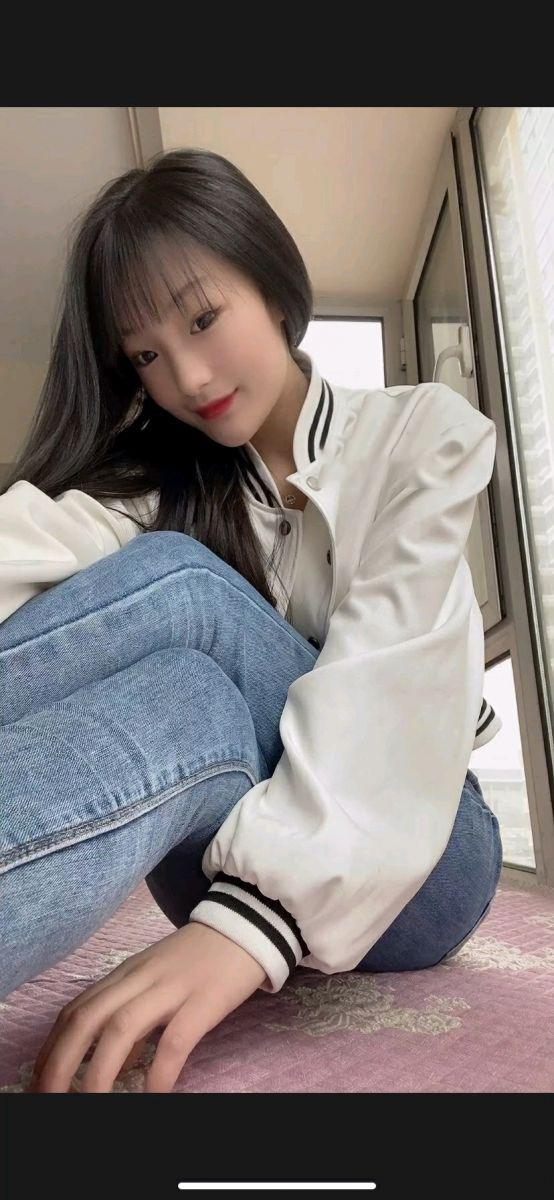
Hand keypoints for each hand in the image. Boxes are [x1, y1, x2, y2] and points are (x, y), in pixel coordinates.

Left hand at [28, 922, 266, 1092]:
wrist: (245, 924)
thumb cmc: (198, 957)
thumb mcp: (155, 977)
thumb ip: (131, 1009)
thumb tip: (111, 1058)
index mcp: (125, 973)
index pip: (76, 1009)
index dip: (52, 1047)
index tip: (40, 1080)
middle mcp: (140, 979)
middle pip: (88, 1019)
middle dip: (62, 1062)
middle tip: (50, 1098)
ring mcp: (171, 988)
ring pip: (121, 1028)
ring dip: (100, 1072)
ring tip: (91, 1105)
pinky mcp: (204, 1001)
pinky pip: (175, 1041)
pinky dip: (158, 1073)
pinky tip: (152, 1098)